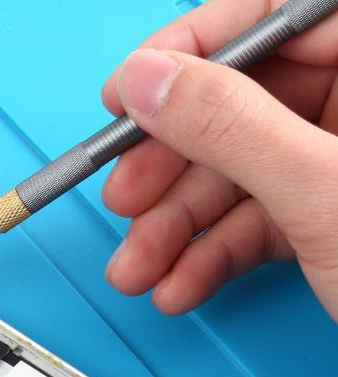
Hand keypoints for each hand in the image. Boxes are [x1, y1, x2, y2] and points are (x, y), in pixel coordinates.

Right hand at [101, 0, 337, 320]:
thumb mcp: (327, 192)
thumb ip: (232, 126)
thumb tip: (152, 83)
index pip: (269, 17)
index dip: (185, 54)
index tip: (127, 94)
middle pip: (238, 108)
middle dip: (170, 169)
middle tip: (126, 199)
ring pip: (237, 176)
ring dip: (176, 230)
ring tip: (140, 267)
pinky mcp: (329, 215)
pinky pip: (255, 221)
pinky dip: (211, 258)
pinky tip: (182, 283)